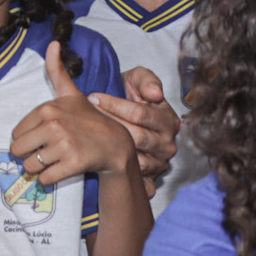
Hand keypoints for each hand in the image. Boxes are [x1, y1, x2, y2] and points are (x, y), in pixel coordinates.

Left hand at [8, 42, 136, 186]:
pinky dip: (48, 180)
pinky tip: (61, 170)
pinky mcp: (72, 163)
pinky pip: (44, 179)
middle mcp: (54, 124)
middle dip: (29, 156)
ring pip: (30, 167)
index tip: (45, 138)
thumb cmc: (90, 120)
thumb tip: (53, 42)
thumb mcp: (72, 94)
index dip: (28, 140)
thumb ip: (57, 71)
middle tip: (47, 153)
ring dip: (38, 170)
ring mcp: (64, 144)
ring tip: (54, 161)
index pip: (16, 134)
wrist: (116, 145)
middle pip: (18, 151)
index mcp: (48, 109)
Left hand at [90, 66, 180, 197]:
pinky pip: (133, 175)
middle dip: (108, 124)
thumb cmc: (132, 97)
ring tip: (88, 134)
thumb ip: (146, 79)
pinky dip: (116, 167)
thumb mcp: (139, 80)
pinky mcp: (150, 176)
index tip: (93, 97)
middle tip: (86, 116)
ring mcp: (160, 162)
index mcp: (169, 120)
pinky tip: (100, 156)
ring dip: (109, 146)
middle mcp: (168, 143)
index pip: (140, 114)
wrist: (128, 118)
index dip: (114, 105)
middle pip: (136, 136)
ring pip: (133, 156)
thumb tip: (155, 94)